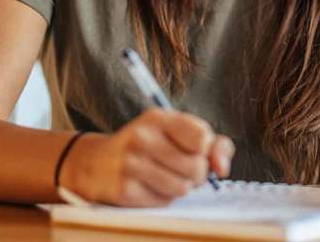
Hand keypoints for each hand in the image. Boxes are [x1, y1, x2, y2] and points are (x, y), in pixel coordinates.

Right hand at [60, 108, 234, 206]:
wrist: (96, 163)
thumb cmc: (147, 147)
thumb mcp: (176, 133)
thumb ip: (213, 145)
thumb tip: (222, 168)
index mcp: (158, 117)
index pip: (203, 138)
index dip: (206, 150)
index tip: (194, 150)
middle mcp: (142, 137)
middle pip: (197, 168)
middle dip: (195, 174)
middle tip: (180, 168)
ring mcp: (131, 164)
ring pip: (183, 188)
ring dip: (179, 187)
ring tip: (163, 176)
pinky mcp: (124, 190)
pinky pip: (164, 201)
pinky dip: (162, 198)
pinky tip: (148, 186)